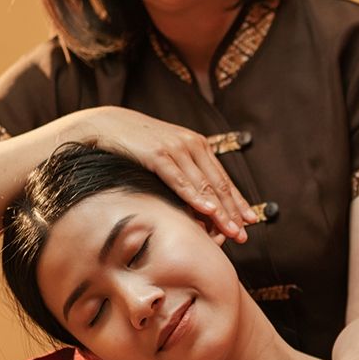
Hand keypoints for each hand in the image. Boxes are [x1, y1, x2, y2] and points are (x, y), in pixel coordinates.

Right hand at [79, 106, 254, 242]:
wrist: (108, 125)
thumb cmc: (137, 144)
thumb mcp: (167, 156)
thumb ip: (185, 172)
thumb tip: (199, 200)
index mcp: (198, 146)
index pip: (223, 179)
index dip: (238, 202)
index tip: (250, 221)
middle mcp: (192, 145)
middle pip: (218, 184)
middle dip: (233, 212)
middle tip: (244, 235)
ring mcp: (176, 149)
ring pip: (203, 185)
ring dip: (220, 210)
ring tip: (231, 231)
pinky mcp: (158, 155)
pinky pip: (180, 180)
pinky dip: (195, 196)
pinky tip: (208, 210)